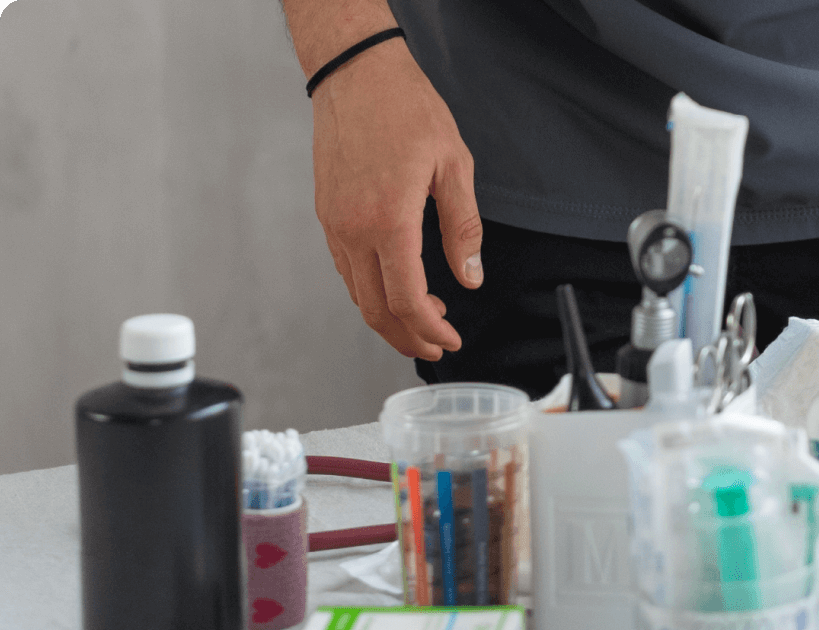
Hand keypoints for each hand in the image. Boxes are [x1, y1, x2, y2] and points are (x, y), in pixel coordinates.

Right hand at [309, 39, 481, 359]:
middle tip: (437, 346)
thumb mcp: (454, 166)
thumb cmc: (407, 110)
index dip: (431, 330)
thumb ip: (463, 228)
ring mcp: (335, 225)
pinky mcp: (327, 216)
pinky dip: (371, 293)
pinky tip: (396, 287)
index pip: (407, 300)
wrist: (355, 73)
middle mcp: (353, 230)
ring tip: (425, 319)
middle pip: (375, 310)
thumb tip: (471, 278)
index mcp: (389, 221)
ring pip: (357, 296)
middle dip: (408, 338)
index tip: (452, 340)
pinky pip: (347, 271)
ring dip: (389, 319)